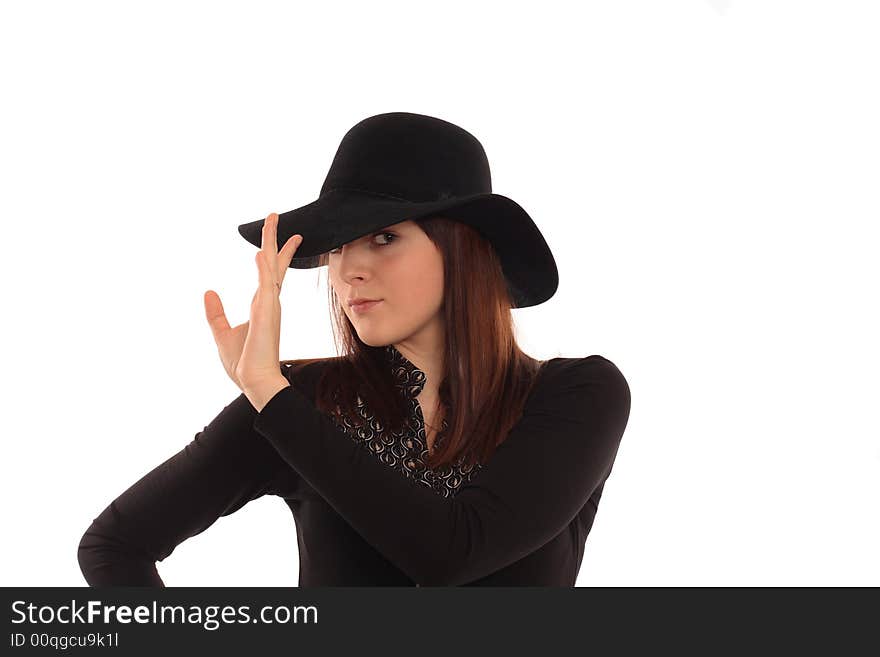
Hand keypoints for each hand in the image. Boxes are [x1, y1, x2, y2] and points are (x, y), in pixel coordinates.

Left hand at [204, 212, 301, 391]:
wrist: (254, 381)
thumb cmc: (243, 363)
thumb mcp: (221, 332)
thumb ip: (215, 312)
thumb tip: (208, 292)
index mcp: (262, 306)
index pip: (270, 274)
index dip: (275, 255)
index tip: (282, 239)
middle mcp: (268, 301)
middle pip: (274, 263)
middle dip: (276, 239)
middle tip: (275, 215)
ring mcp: (269, 305)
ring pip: (270, 266)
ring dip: (271, 242)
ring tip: (271, 219)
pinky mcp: (266, 312)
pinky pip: (265, 283)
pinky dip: (263, 267)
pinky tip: (259, 252)